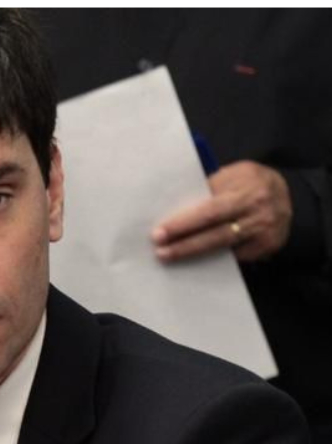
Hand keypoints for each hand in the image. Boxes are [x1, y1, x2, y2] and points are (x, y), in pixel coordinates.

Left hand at [151, 161, 291, 261]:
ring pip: (222, 244)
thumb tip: (174, 206)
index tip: (159, 231)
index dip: (182, 221)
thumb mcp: (233, 174)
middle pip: (214, 226)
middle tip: (159, 248)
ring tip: (169, 256)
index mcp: (244, 184)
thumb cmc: (249, 183)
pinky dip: (212, 259)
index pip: (207, 207)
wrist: (290, 195)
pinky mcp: (268, 245)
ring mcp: (264, 227)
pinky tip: (193, 262)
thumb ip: (209, 187)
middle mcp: (256, 206)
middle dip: (183, 240)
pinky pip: (236, 256)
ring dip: (192, 251)